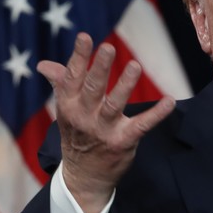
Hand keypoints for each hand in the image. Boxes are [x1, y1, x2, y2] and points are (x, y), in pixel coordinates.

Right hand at [38, 33, 174, 212]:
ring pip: (114, 104)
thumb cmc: (78, 135)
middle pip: (92, 88)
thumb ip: (61, 84)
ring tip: (135, 65)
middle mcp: (84, 117)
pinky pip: (141, 125)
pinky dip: (156, 114)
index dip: (78, 56)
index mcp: (69, 105)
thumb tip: (43, 64)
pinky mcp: (123, 142)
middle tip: (108, 47)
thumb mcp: (66, 111)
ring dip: (125, 85)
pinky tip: (170, 101)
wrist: (84, 176)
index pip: (72, 77)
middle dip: (100, 68)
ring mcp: (104, 130)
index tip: (85, 36)